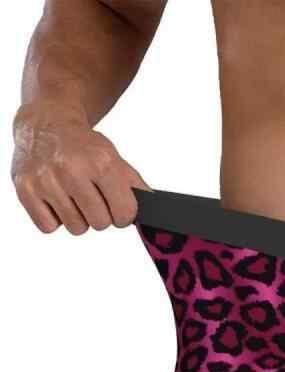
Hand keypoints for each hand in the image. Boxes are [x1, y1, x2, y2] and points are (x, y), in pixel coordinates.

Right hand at [11, 102, 148, 234]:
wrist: (45, 125)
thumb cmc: (83, 146)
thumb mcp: (114, 158)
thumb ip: (135, 186)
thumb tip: (154, 209)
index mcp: (100, 162)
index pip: (124, 213)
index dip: (124, 214)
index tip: (118, 207)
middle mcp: (71, 169)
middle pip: (100, 223)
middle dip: (100, 215)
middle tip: (92, 198)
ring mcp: (46, 180)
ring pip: (76, 228)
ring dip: (78, 218)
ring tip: (73, 196)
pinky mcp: (25, 189)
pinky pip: (49, 227)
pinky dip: (54, 219)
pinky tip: (56, 199)